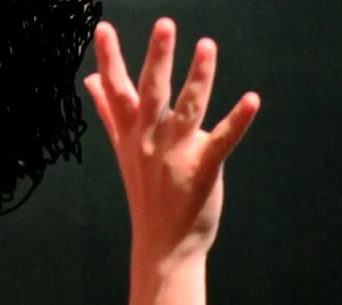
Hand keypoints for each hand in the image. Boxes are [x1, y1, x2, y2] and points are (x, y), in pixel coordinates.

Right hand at [83, 20, 258, 264]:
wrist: (163, 243)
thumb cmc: (147, 193)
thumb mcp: (124, 150)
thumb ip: (110, 112)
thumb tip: (90, 81)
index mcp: (130, 133)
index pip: (116, 90)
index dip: (109, 59)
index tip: (103, 28)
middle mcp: (149, 140)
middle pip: (152, 92)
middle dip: (157, 57)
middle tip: (166, 25)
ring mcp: (175, 154)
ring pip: (187, 108)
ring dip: (199, 76)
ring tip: (207, 46)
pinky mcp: (203, 168)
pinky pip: (223, 139)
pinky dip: (238, 119)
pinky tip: (252, 99)